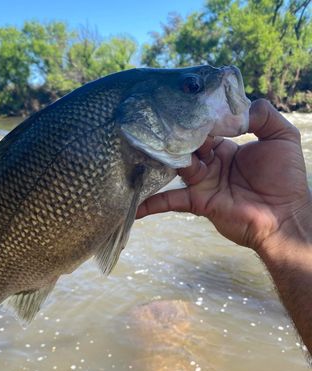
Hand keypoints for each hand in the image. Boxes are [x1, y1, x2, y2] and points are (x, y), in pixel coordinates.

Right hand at [137, 99, 311, 252]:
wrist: (284, 218)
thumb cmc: (286, 179)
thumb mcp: (282, 138)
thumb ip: (264, 116)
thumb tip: (242, 105)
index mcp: (226, 148)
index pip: (205, 129)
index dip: (196, 118)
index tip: (180, 103)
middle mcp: (211, 163)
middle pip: (187, 145)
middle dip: (175, 134)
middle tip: (156, 121)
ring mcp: (202, 183)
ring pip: (177, 166)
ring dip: (162, 158)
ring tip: (141, 146)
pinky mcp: (198, 201)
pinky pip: (170, 202)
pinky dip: (152, 205)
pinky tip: (134, 207)